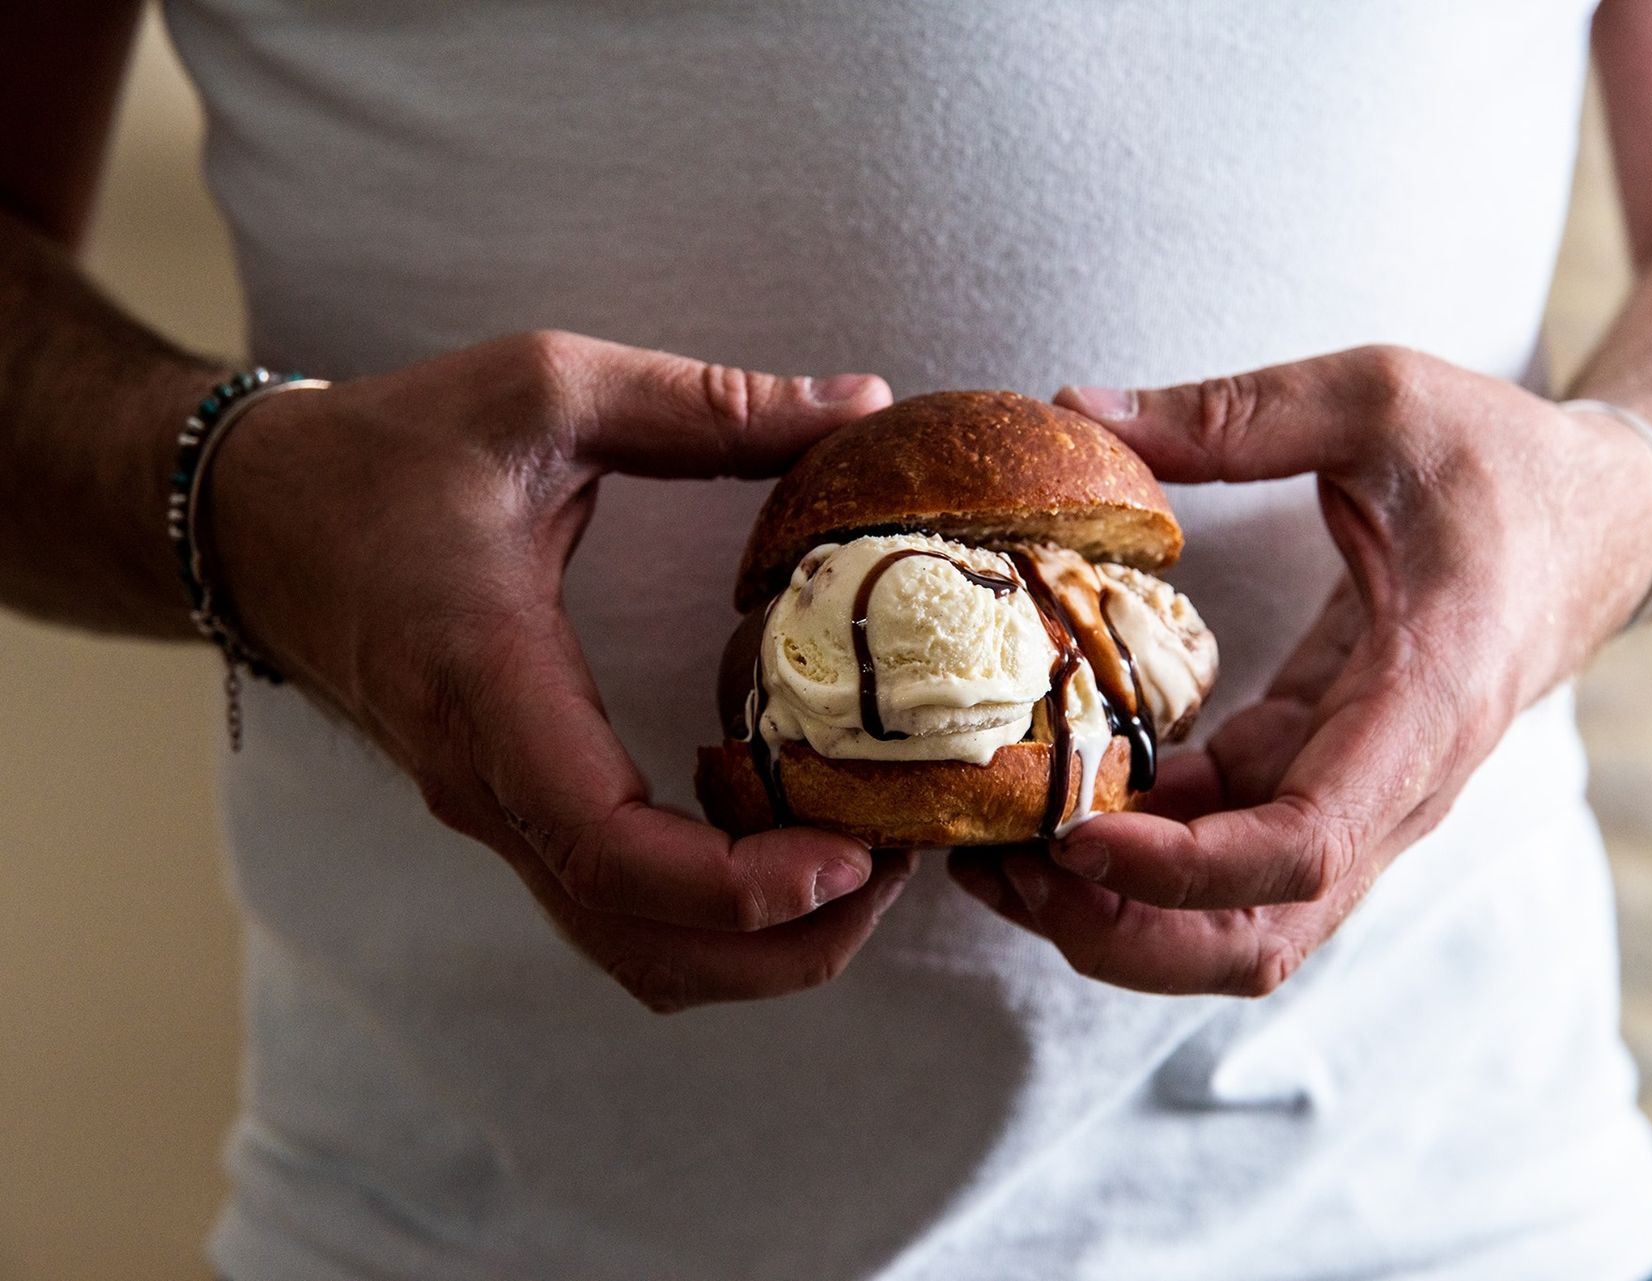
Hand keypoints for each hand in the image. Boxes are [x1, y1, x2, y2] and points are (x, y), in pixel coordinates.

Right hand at [210, 330, 913, 1011]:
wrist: (260, 517)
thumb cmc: (394, 452)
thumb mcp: (549, 392)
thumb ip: (710, 405)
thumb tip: (864, 405)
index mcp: (490, 684)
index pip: (611, 851)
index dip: (742, 886)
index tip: (854, 856)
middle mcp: (486, 781)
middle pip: (643, 946)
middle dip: (787, 942)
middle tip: (900, 861)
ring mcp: (493, 812)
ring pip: (633, 954)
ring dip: (758, 948)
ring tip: (866, 864)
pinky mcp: (510, 815)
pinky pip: (617, 915)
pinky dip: (713, 921)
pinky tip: (790, 846)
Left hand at [949, 346, 1651, 995]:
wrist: (1598, 524)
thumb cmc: (1503, 461)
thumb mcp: (1379, 398)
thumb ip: (1235, 412)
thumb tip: (1075, 407)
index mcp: (1426, 703)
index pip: (1305, 849)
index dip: (1181, 869)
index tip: (1072, 833)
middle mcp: (1395, 787)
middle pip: (1260, 935)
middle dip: (1120, 930)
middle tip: (996, 865)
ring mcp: (1356, 799)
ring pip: (1237, 919)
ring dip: (1113, 908)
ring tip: (990, 846)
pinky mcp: (1316, 781)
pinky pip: (1222, 853)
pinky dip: (1134, 851)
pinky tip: (1048, 798)